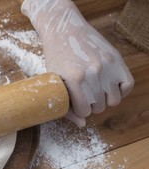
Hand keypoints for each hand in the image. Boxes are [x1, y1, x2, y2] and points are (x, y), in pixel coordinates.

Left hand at [21, 0, 133, 125]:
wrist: (65, 30)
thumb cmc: (56, 58)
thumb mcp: (55, 82)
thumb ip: (66, 106)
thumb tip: (82, 124)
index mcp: (74, 80)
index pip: (85, 111)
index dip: (79, 110)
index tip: (75, 103)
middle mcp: (93, 74)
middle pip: (99, 107)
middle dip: (91, 105)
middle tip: (83, 94)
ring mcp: (107, 66)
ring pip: (114, 100)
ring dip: (105, 99)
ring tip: (94, 90)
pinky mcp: (117, 59)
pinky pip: (127, 86)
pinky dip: (120, 90)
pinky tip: (108, 86)